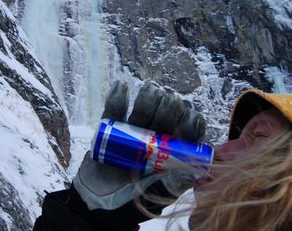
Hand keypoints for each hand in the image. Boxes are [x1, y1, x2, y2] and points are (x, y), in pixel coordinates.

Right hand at [72, 80, 205, 228]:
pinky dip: (117, 100)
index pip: (184, 137)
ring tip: (151, 90)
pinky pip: (114, 113)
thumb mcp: (155, 196)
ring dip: (148, 100)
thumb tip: (196, 167)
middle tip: (170, 100)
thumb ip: (173, 183)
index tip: (192, 116)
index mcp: (169, 156)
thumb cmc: (129, 204)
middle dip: (169, 110)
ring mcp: (131, 134)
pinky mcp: (110, 130)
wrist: (95, 205)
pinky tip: (121, 86)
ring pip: (143, 113)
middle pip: (164, 121)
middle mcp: (153, 142)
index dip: (190, 125)